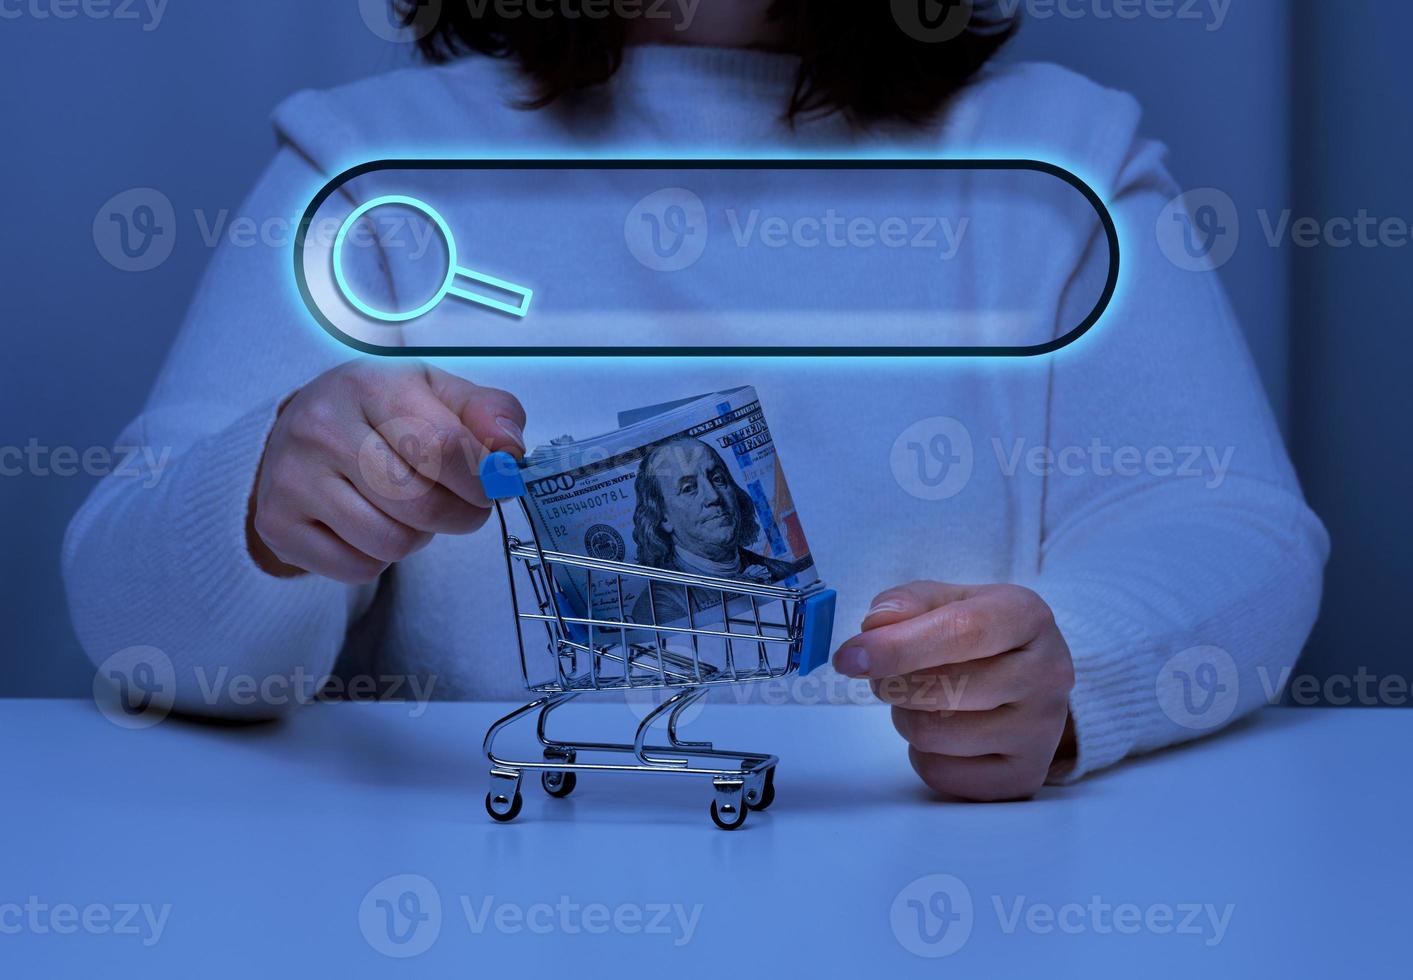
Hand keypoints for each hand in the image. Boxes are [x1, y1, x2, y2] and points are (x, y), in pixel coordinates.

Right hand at [248, 361, 524, 583]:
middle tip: (465, 506)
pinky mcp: (278, 524)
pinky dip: (379, 558)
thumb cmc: (380, 413)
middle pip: (420, 503)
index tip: (492, 485)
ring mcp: (292, 478)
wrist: (298, 432)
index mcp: (369, 386)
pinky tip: (373, 524)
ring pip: (390, 543)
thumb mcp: (437, 394)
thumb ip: (488, 413)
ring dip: (419, 537)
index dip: (483, 478)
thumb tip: (509, 451)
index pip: (443, 446)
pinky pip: (358, 568)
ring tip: (411, 510)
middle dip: (461, 515)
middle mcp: (322, 428)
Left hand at [833, 582, 1074, 801]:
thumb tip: (875, 628)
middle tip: (888, 675)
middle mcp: (1047, 674)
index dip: (898, 646)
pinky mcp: (1023, 777)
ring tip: (923, 701)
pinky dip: (921, 753)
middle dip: (892, 682)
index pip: (961, 632)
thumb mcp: (950, 601)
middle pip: (941, 687)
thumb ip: (907, 604)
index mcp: (1027, 617)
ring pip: (932, 734)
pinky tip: (944, 731)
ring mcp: (1040, 731)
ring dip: (905, 716)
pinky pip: (939, 773)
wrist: (1033, 682)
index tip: (851, 657)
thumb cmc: (983, 637)